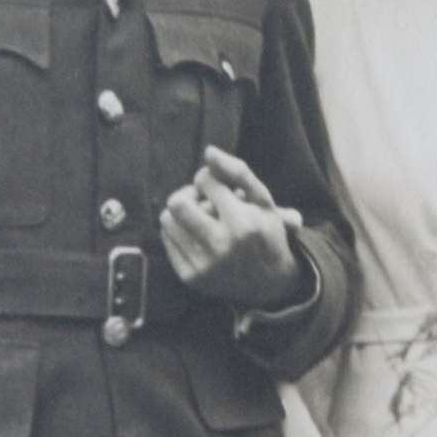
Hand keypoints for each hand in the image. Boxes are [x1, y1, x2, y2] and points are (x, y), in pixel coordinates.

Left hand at [160, 145, 304, 307]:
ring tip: (199, 218)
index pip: (205, 181)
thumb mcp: (264, 200)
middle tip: (201, 201)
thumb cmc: (265, 234)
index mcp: (243, 223)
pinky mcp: (190, 278)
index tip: (220, 188)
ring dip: (181, 214)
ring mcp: (203, 264)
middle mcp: (221, 245)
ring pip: (168, 221)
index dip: (209, 179)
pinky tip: (196, 235)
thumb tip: (208, 151)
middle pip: (177, 203)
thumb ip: (238, 172)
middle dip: (187, 195)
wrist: (269, 285)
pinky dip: (178, 232)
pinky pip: (167, 241)